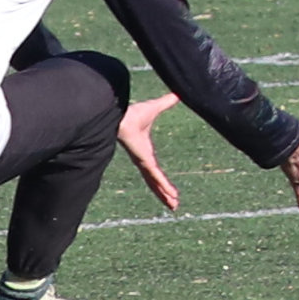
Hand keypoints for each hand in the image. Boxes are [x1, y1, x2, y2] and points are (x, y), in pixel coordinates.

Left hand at [118, 92, 180, 210]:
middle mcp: (144, 161)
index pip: (155, 171)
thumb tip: (177, 93)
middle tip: (173, 205)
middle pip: (155, 182)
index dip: (161, 181)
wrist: (121, 116)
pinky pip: (156, 177)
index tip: (168, 190)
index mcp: (145, 153)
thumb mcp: (155, 108)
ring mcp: (143, 163)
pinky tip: (171, 195)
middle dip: (163, 194)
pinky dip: (163, 186)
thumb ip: (166, 102)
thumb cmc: (132, 112)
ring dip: (164, 195)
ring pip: (155, 184)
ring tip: (174, 206)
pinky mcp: (144, 162)